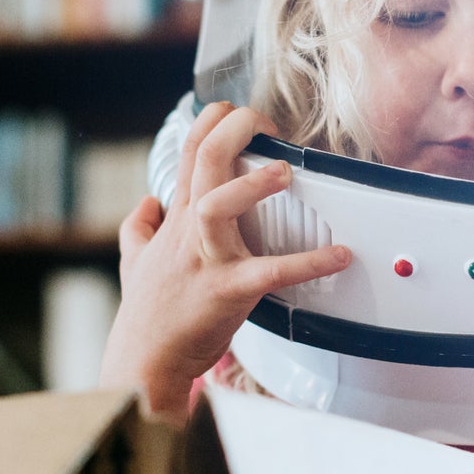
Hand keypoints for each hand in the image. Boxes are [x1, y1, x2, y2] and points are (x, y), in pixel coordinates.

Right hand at [100, 101, 350, 422]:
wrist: (144, 362)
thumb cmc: (147, 314)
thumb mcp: (133, 262)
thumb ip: (140, 228)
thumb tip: (147, 203)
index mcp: (177, 218)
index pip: (188, 151)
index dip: (213, 120)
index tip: (239, 111)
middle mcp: (189, 230)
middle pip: (203, 161)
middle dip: (233, 128)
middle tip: (264, 120)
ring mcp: (207, 259)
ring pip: (219, 205)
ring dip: (252, 184)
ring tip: (285, 171)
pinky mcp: (228, 291)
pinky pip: (272, 272)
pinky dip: (309, 262)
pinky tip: (340, 255)